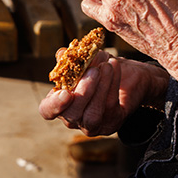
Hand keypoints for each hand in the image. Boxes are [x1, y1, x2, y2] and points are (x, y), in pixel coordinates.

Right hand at [38, 51, 168, 136]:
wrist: (130, 76)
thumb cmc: (101, 68)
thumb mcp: (86, 61)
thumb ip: (72, 60)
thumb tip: (62, 53)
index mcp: (60, 103)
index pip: (48, 110)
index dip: (54, 104)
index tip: (65, 93)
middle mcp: (74, 118)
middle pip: (72, 114)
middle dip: (83, 92)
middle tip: (93, 70)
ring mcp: (92, 125)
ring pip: (92, 116)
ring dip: (100, 89)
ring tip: (107, 66)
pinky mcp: (111, 123)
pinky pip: (110, 108)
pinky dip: (112, 85)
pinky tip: (115, 67)